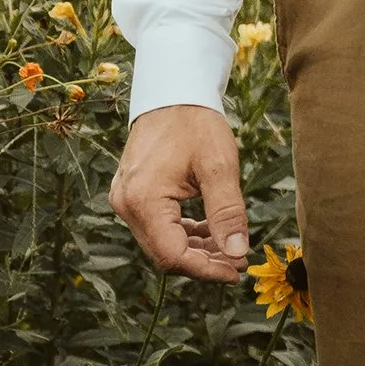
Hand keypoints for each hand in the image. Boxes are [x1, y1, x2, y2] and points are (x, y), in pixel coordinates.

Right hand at [110, 103, 248, 279]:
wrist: (172, 94)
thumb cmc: (196, 124)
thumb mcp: (219, 166)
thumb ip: (227, 212)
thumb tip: (237, 252)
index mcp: (143, 200)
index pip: (173, 255)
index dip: (207, 270)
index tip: (237, 271)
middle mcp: (126, 205)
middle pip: (165, 255)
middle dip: (203, 263)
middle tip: (239, 262)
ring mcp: (126, 200)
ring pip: (162, 244)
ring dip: (196, 251)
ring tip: (231, 249)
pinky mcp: (132, 196)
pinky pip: (158, 228)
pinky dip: (185, 235)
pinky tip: (211, 233)